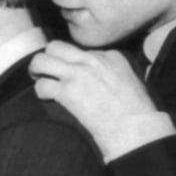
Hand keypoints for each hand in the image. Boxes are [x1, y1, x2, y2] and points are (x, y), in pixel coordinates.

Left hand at [30, 41, 167, 158]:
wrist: (136, 128)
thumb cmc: (138, 111)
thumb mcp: (131, 80)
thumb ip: (113, 73)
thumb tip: (99, 80)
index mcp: (110, 55)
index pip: (81, 50)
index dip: (73, 62)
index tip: (74, 74)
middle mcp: (91, 60)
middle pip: (56, 46)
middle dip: (48, 58)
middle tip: (46, 72)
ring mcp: (78, 74)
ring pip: (42, 60)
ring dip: (37, 71)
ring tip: (40, 80)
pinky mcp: (68, 92)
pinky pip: (42, 85)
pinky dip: (41, 93)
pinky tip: (48, 99)